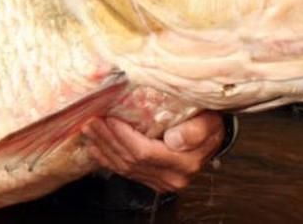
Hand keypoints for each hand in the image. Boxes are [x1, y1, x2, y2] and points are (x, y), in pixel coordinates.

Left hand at [82, 111, 224, 192]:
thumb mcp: (209, 123)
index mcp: (184, 162)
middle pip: (131, 160)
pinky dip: (107, 160)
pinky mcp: (153, 181)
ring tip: (89, 130)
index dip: (124, 136)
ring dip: (104, 147)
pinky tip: (95, 148)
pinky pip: (125, 172)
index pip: (145, 152)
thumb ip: (195, 131)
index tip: (110, 118)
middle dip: (108, 139)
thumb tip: (174, 139)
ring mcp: (161, 182)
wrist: (212, 138)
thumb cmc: (208, 124)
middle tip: (91, 121)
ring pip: (125, 167)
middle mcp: (171, 177)